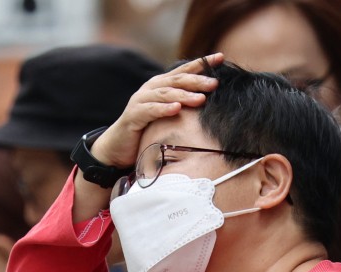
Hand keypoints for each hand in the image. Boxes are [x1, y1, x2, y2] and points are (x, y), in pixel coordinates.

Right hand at [89, 54, 223, 168]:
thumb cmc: (146, 129)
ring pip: (165, 94)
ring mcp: (141, 100)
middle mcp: (151, 88)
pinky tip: (176, 109)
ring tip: (201, 99)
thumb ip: (183, 104)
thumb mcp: (167, 114)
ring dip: (184, 95)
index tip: (221, 57)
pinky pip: (150, 110)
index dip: (202, 63)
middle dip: (197, 80)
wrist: (118, 145)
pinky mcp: (133, 116)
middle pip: (177, 80)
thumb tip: (210, 101)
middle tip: (215, 83)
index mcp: (161, 85)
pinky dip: (163, 109)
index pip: (184, 70)